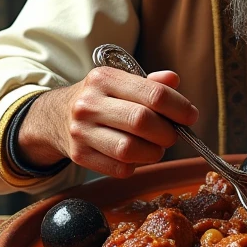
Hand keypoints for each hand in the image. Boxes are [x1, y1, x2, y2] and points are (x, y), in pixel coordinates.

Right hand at [16, 67, 198, 178]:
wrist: (56, 116)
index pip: (153, 94)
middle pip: (143, 122)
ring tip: (155, 146)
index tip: (190, 116)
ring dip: (153, 152)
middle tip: (173, 134)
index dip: (179, 107)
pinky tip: (135, 155)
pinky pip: (119, 169)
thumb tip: (174, 80)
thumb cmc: (100, 98)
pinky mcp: (79, 156)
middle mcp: (89, 103)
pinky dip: (135, 165)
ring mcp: (81, 131)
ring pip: (130, 150)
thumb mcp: (121, 81)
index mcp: (104, 78)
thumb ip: (150, 83)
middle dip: (167, 132)